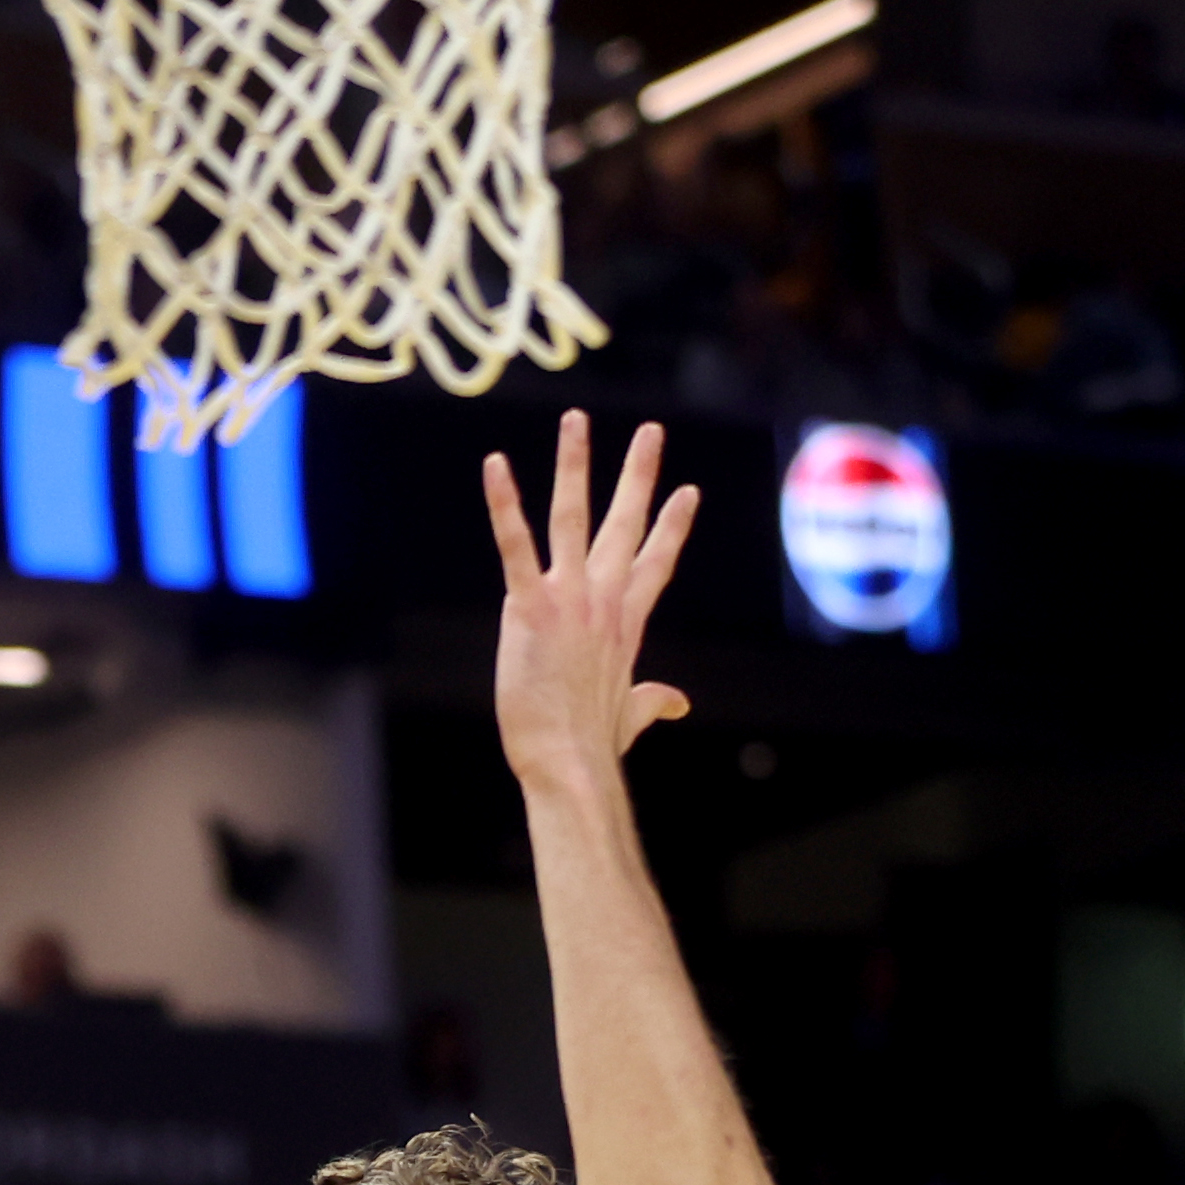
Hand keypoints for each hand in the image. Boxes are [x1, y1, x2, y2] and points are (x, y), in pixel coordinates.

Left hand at [483, 414, 698, 797]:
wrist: (571, 764)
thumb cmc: (594, 747)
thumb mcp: (630, 716)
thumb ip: (653, 701)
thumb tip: (677, 702)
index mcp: (626, 624)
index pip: (656, 563)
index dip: (672, 528)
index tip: (688, 492)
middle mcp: (604, 601)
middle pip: (626, 525)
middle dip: (639, 475)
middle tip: (651, 431)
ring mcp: (570, 600)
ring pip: (574, 517)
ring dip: (576, 465)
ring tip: (576, 420)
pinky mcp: (531, 609)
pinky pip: (515, 546)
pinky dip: (504, 505)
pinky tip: (495, 465)